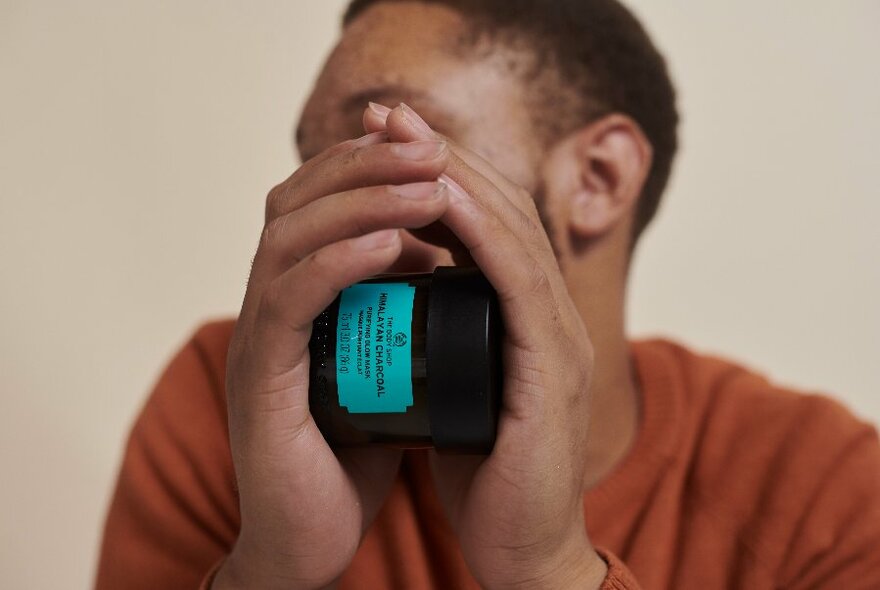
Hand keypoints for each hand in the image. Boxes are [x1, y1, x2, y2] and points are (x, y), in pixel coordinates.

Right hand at [214, 132, 451, 588]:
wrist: (310, 536)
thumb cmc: (353, 450)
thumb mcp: (383, 363)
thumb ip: (396, 308)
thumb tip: (439, 254)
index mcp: (296, 296)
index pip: (319, 202)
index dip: (368, 163)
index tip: (431, 147)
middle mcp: (268, 305)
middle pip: (299, 199)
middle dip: (369, 164)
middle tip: (432, 148)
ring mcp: (258, 339)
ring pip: (291, 236)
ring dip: (363, 201)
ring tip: (429, 186)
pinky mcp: (259, 380)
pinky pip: (290, 302)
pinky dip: (340, 264)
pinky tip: (393, 246)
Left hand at [364, 103, 607, 588]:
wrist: (519, 550)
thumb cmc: (481, 471)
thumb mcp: (456, 386)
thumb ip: (443, 340)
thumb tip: (399, 298)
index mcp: (527, 321)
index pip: (489, 228)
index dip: (442, 175)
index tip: (390, 139)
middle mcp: (550, 319)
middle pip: (503, 214)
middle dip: (445, 157)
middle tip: (392, 116)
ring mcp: (556, 342)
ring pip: (514, 237)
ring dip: (460, 180)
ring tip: (409, 138)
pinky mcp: (550, 373)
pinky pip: (520, 286)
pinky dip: (483, 236)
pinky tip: (445, 199)